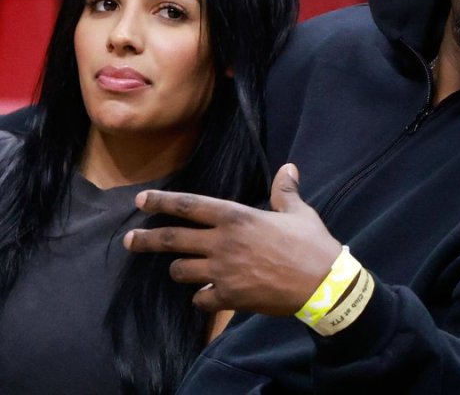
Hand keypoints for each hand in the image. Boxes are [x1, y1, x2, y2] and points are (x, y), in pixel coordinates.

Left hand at [123, 163, 342, 314]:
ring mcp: (223, 272)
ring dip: (179, 270)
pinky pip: (201, 299)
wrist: (323, 284)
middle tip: (128, 241)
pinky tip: (207, 296)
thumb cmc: (311, 244)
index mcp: (237, 217)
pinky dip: (202, 297)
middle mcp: (223, 243)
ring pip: (181, 271)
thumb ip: (285, 191)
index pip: (190, 205)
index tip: (141, 200)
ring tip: (181, 269)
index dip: (162, 201)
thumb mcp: (299, 213)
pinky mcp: (229, 297)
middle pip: (172, 240)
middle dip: (145, 240)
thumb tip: (288, 168)